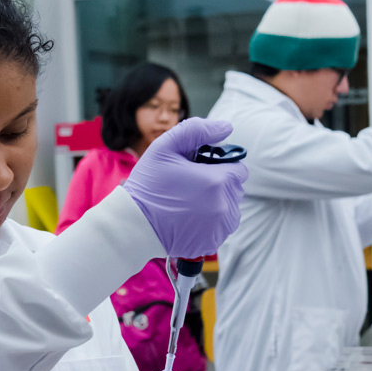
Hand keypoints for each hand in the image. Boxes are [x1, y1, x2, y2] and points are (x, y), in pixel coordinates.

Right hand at [123, 118, 247, 258]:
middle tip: (191, 185)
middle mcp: (223, 206)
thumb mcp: (165, 147)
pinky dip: (210, 222)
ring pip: (231, 209)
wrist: (133, 224)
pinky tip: (189, 218)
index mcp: (217, 181)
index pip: (238, 169)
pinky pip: (221, 228)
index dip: (220, 166)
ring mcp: (219, 228)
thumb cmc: (148, 184)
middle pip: (235, 189)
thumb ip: (198, 130)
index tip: (201, 170)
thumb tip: (226, 127)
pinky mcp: (211, 243)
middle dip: (219, 184)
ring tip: (190, 202)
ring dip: (217, 203)